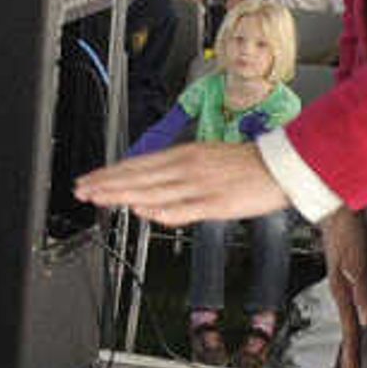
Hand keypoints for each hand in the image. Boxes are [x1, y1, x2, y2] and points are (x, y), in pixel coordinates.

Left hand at [73, 139, 291, 227]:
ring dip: (123, 196)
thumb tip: (153, 190)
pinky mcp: (216, 203)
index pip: (138, 165)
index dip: (110, 174)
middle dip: (106, 184)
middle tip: (81, 190)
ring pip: (153, 191)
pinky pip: (184, 209)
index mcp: (185, 155)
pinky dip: (161, 211)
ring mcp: (200, 185)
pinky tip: (142, 212)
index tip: (89, 180)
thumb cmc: (248, 165)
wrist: (285, 165)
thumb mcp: (206, 160)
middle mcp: (187, 168)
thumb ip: (178, 175)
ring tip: (98, 200)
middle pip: (139, 177)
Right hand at [320, 207, 366, 367]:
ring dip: (352, 337)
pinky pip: (353, 300)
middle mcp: (343, 287)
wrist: (334, 202)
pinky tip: (361, 319)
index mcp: (343, 288)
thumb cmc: (345, 227)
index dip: (353, 352)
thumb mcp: (355, 259)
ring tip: (354, 356)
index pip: (349, 328)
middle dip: (351, 352)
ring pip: (349, 315)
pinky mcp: (349, 270)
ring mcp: (345, 279)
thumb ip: (362, 289)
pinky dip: (356, 316)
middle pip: (348, 326)